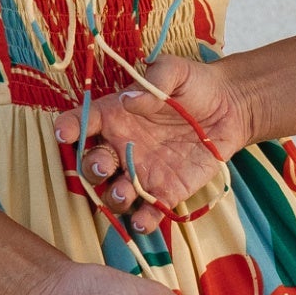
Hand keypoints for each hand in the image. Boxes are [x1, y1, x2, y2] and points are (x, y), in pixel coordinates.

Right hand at [55, 54, 256, 232]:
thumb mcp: (176, 71)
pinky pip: (148, 212)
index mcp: (115, 116)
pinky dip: (142, 222)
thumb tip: (130, 100)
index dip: (69, 127)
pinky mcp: (165, 192)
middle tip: (104, 167)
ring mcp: (141, 173)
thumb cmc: (195, 85)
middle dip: (91, 170)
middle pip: (92, 165)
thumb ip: (154, 82)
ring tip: (123, 194)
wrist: (230, 109)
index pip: (82, 122)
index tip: (65, 132)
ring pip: (114, 193)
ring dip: (113, 198)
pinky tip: (144, 222)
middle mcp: (121, 147)